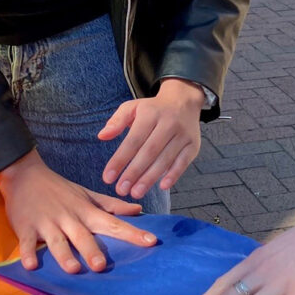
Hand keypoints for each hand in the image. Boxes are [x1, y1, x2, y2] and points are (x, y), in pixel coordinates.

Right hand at [0, 149, 156, 273]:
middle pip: (82, 236)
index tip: (151, 241)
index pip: (113, 223)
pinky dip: (27, 253)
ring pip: (57, 241)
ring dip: (64, 255)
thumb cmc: (60, 189)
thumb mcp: (87, 194)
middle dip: (92, 250)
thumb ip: (112, 205)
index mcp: (86, 211)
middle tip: (101, 266)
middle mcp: (68, 217)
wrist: (25, 174)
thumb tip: (138, 209)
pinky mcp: (25, 227)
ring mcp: (46, 223)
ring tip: (73, 270)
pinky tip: (30, 266)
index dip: (132, 233)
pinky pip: (26, 242)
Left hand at [99, 78, 202, 198]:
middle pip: (149, 152)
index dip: (120, 160)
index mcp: (150, 114)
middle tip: (121, 190)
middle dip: (134, 173)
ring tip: (136, 192)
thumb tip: (101, 136)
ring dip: (150, 178)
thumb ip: (116, 121)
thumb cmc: (152, 109)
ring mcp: (183, 135)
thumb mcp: (132, 107)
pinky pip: (183, 162)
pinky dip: (173, 175)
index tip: (108, 177)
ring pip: (165, 160)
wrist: (184, 101)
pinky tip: (162, 187)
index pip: (133, 140)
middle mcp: (168, 123)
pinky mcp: (193, 145)